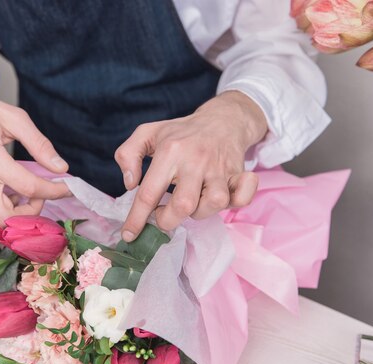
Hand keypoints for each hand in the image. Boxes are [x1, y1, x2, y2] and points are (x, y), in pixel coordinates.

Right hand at [0, 80, 70, 232]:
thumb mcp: (13, 118)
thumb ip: (39, 144)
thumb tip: (61, 167)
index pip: (28, 186)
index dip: (54, 191)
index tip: (66, 188)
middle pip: (3, 217)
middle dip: (28, 213)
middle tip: (37, 196)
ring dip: (1, 220)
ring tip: (12, 199)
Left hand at [116, 91, 267, 240]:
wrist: (222, 119)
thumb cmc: (181, 133)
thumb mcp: (147, 133)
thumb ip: (127, 154)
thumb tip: (129, 184)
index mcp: (170, 151)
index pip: (149, 193)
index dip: (137, 219)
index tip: (129, 235)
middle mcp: (195, 160)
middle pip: (183, 205)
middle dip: (168, 221)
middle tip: (162, 215)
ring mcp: (219, 168)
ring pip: (213, 203)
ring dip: (199, 213)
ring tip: (191, 204)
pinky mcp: (239, 174)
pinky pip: (244, 195)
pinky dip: (238, 202)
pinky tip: (222, 198)